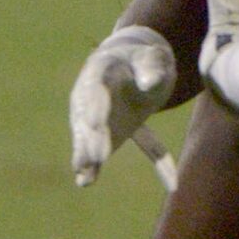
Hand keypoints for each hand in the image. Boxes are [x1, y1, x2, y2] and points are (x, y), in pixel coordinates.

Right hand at [68, 25, 176, 187]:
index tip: (95, 124)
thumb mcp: (152, 57)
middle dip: (93, 138)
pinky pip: (101, 148)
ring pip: (88, 136)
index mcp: (101, 70)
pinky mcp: (100, 132)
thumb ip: (153, 65)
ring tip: (85, 177)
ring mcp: (91, 115)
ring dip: (88, 155)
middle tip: (99, 157)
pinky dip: (94, 166)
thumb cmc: (143, 60)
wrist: (133, 66)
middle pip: (89, 116)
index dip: (95, 107)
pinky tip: (85, 182)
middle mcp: (89, 94)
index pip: (96, 88)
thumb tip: (149, 84)